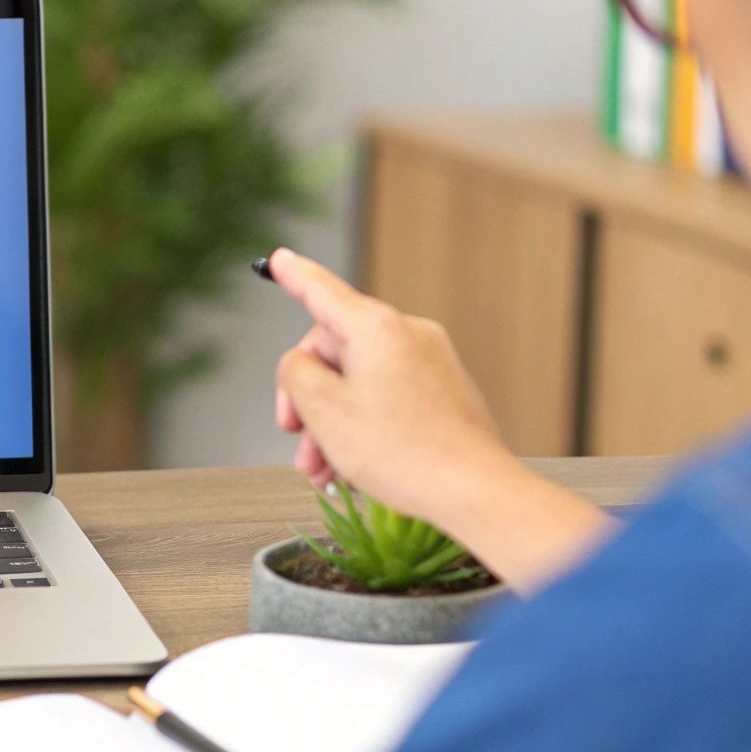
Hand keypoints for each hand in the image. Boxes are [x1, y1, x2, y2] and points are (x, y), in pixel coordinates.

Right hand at [270, 247, 511, 513]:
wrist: (472, 490)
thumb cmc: (403, 454)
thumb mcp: (323, 411)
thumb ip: (296, 373)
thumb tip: (302, 364)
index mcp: (376, 327)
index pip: (323, 290)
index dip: (294, 276)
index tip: (278, 261)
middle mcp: (408, 334)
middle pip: (336, 350)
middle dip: (309, 397)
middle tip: (296, 438)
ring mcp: (431, 361)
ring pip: (360, 380)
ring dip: (333, 422)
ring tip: (323, 468)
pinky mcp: (444, 389)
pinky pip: (389, 395)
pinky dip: (365, 424)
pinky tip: (353, 464)